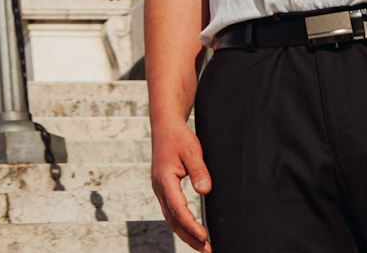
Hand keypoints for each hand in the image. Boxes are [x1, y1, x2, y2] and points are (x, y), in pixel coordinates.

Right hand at [149, 120, 212, 251]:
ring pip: (170, 218)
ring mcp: (160, 189)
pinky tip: (192, 231)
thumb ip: (199, 171)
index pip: (177, 209)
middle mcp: (159, 187)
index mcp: (164, 178)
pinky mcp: (163, 189)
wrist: (165, 126)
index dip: (191, 225)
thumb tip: (205, 191)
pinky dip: (181, 224)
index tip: (205, 237)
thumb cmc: (178, 136)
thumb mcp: (192, 150)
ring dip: (185, 234)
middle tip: (207, 250)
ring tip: (202, 246)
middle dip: (189, 237)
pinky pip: (170, 212)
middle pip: (172, 220)